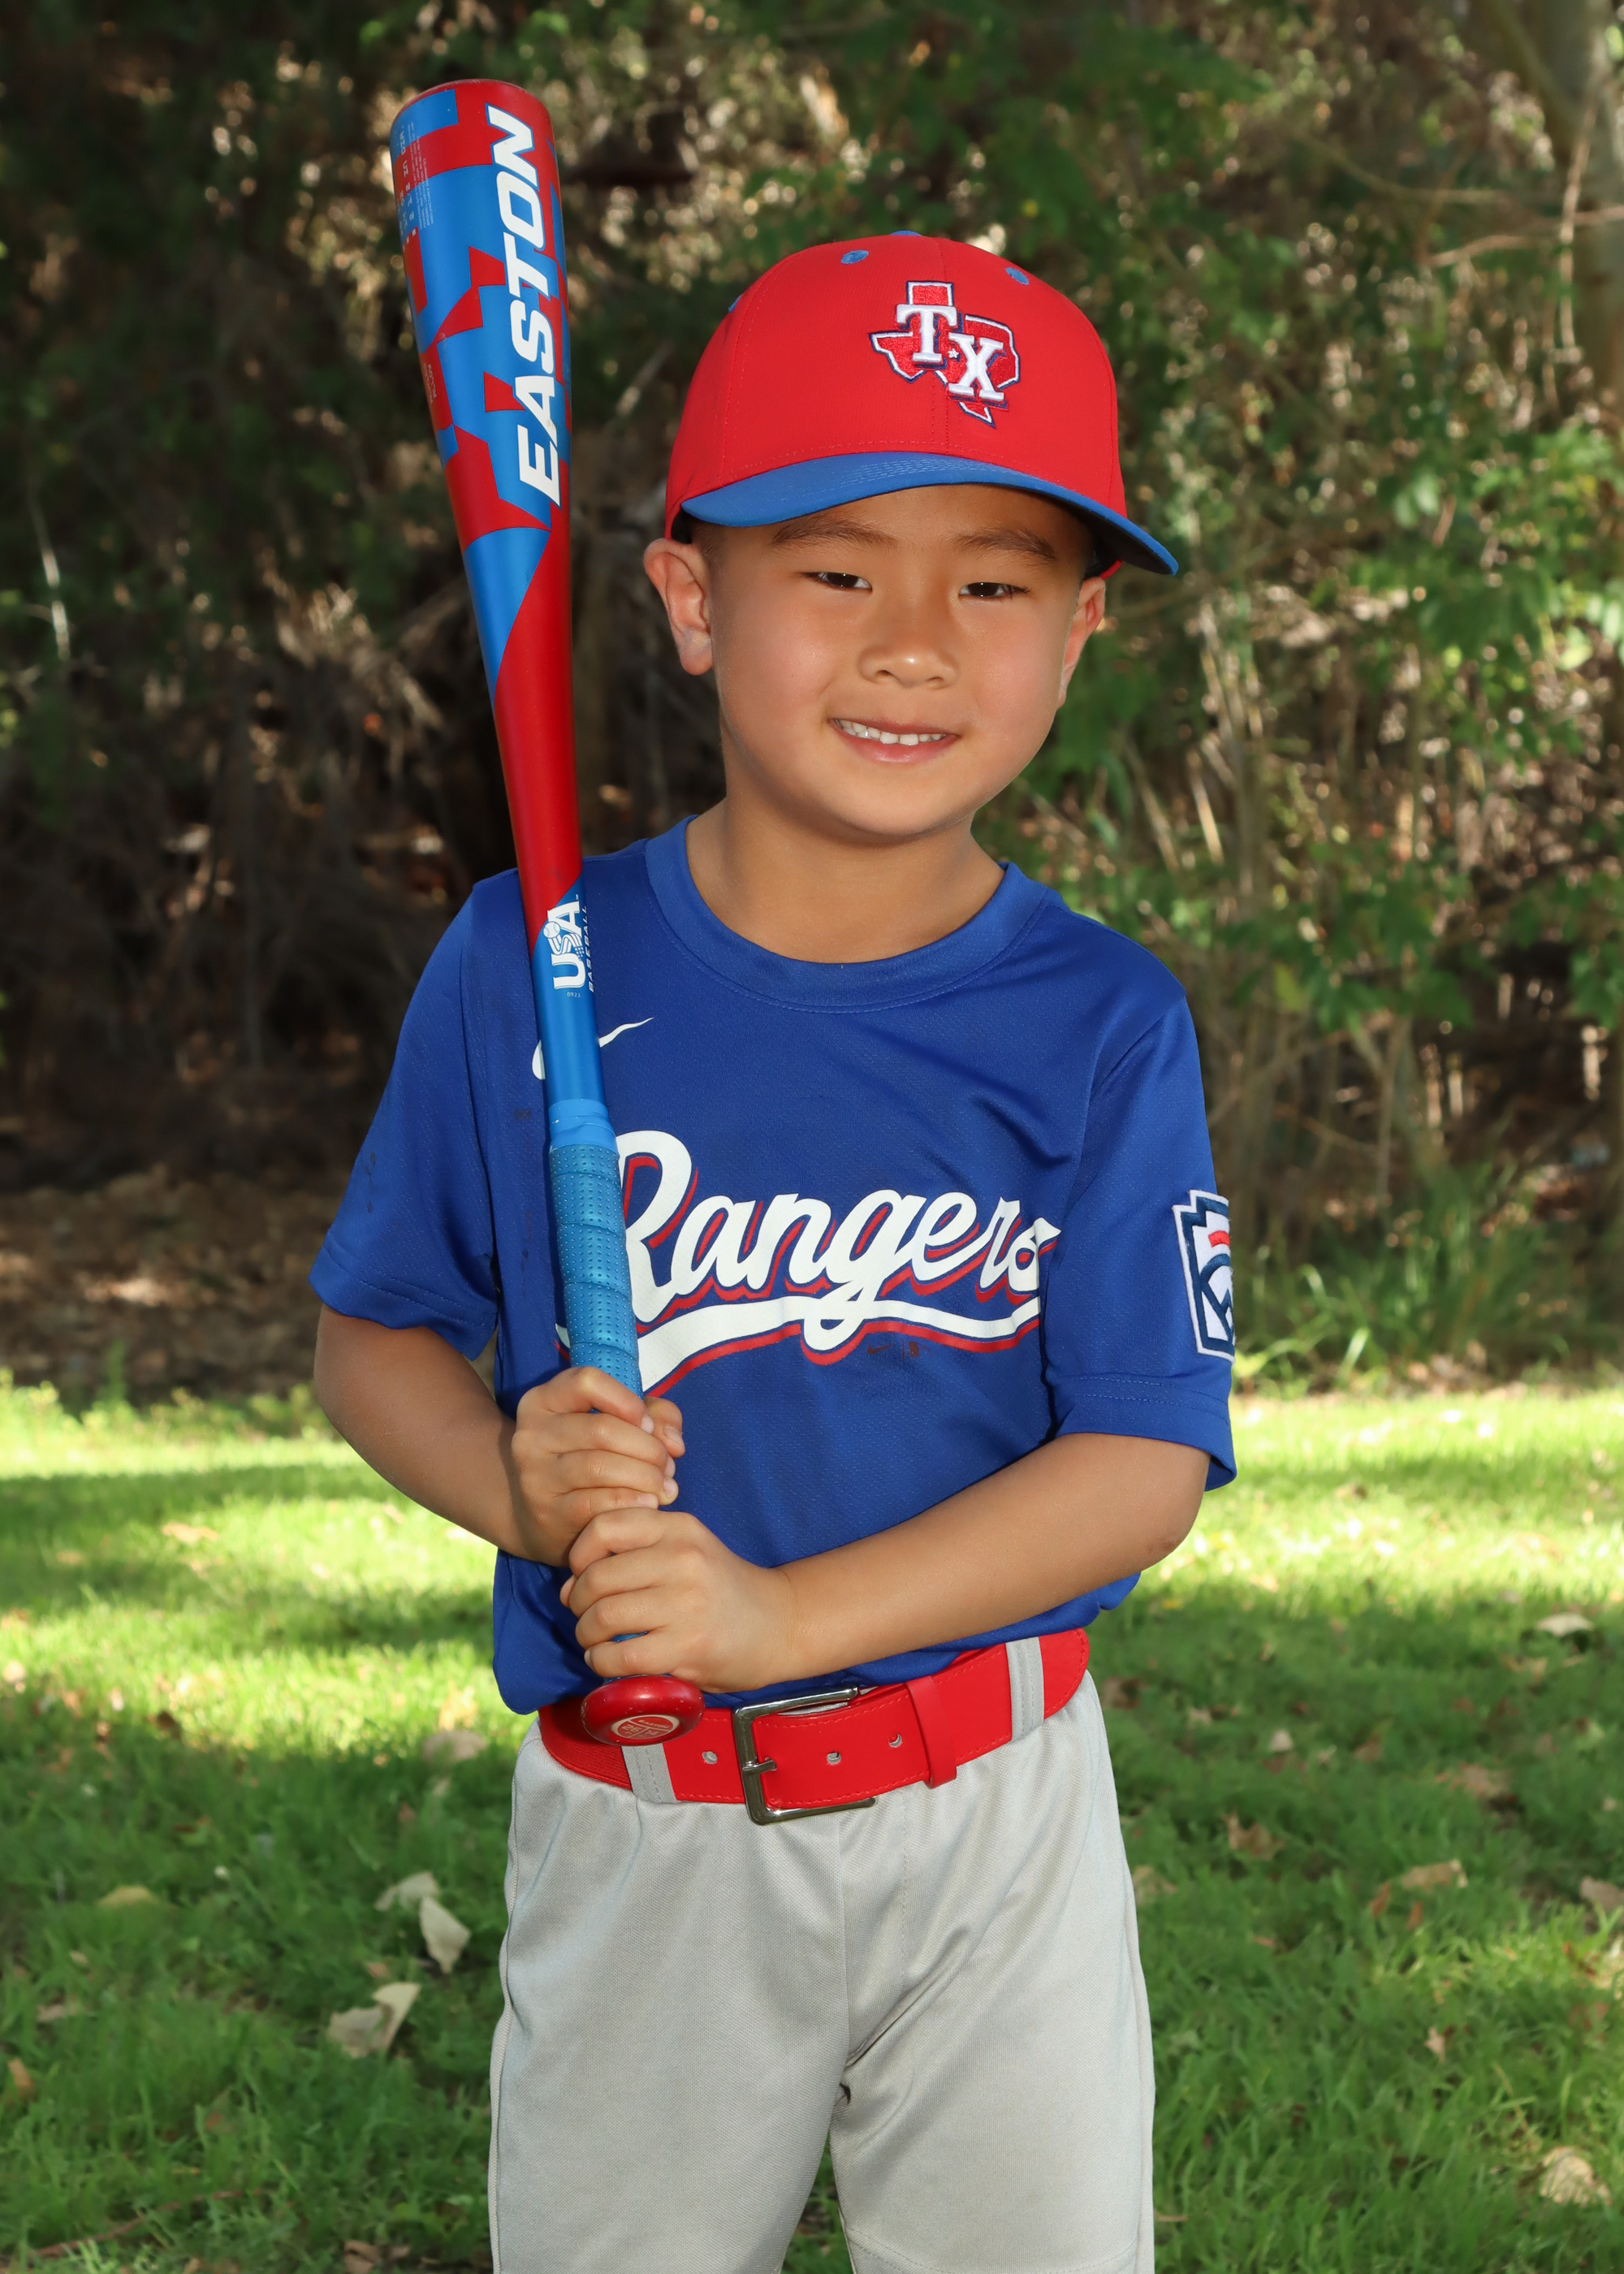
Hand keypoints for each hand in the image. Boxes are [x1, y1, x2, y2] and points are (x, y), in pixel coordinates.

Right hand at [507, 1367, 683, 1566]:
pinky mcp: (548, 1512)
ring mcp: (536, 1475)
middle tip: (667, 1465)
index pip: (587, 1381)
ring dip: (645, 1477)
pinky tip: (649, 1504)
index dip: (627, 1400)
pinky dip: (631, 1502)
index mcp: (544, 1401)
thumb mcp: (618, 1424)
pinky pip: (597, 1503)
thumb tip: (673, 1442)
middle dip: (648, 1448)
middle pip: (601, 1429)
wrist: (543, 1513)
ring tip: (664, 1487)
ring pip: (600, 1467)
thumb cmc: (588, 1457)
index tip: (647, 1424)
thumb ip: (656, 1417)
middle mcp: (532, 1434)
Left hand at [561, 1507, 796, 1694]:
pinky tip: (607, 1661)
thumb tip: (569, 1585)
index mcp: (680, 1528)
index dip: (579, 1554)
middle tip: (586, 1617)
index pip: (605, 1526)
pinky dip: (601, 1662)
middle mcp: (683, 1559)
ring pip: (604, 1616)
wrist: (780, 1624)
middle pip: (598, 1576)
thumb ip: (637, 1553)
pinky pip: (621, 1656)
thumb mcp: (689, 1550)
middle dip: (579, 1603)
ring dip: (586, 1634)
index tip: (582, 1576)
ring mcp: (687, 1603)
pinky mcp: (688, 1646)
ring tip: (594, 1641)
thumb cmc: (723, 1590)